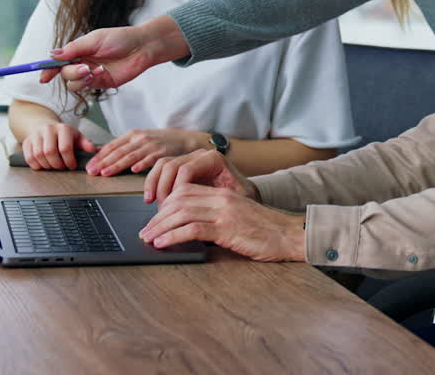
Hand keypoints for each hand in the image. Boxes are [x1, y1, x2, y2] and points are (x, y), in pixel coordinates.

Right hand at [21, 122, 96, 169]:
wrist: (45, 127)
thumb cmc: (64, 136)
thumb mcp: (77, 137)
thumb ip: (85, 143)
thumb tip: (92, 150)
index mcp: (63, 128)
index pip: (65, 148)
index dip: (69, 161)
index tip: (72, 166)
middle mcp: (48, 129)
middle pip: (49, 152)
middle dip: (57, 164)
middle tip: (62, 167)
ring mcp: (35, 135)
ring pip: (38, 155)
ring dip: (47, 166)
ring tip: (53, 166)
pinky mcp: (26, 142)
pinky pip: (29, 157)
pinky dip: (36, 165)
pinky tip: (44, 165)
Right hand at [39, 15, 187, 92]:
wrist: (141, 47)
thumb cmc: (119, 38)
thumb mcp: (93, 40)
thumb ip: (73, 49)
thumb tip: (52, 54)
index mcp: (78, 51)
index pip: (58, 62)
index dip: (48, 70)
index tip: (43, 77)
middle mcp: (82, 63)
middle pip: (64, 75)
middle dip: (70, 73)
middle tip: (84, 67)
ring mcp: (92, 74)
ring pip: (74, 84)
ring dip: (80, 79)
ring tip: (93, 70)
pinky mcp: (102, 83)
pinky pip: (88, 87)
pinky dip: (90, 81)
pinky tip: (101, 72)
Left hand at [84, 128, 210, 176]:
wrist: (185, 140)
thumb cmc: (161, 142)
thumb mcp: (140, 140)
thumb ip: (121, 146)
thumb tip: (99, 152)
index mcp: (132, 135)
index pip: (112, 146)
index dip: (99, 156)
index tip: (89, 166)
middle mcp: (140, 139)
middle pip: (118, 151)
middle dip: (103, 162)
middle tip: (91, 172)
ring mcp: (151, 145)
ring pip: (130, 156)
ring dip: (117, 165)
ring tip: (106, 173)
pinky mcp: (162, 153)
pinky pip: (150, 159)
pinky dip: (141, 164)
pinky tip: (133, 169)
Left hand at [139, 183, 305, 261]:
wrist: (289, 236)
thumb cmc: (266, 231)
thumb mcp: (238, 218)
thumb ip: (216, 217)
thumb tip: (190, 230)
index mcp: (223, 194)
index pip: (184, 190)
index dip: (165, 204)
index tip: (155, 220)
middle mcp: (221, 199)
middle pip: (178, 200)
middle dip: (157, 217)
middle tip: (145, 232)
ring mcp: (224, 213)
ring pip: (181, 213)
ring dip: (160, 227)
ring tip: (149, 239)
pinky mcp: (227, 229)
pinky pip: (192, 229)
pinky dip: (173, 236)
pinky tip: (163, 244)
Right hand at [143, 149, 258, 204]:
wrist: (242, 196)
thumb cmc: (241, 199)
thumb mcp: (236, 200)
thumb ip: (221, 201)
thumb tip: (202, 211)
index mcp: (213, 159)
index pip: (185, 171)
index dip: (175, 191)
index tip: (171, 209)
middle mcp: (200, 155)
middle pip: (171, 166)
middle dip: (162, 189)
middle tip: (160, 210)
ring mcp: (189, 159)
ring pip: (163, 165)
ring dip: (154, 184)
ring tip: (150, 203)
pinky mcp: (181, 167)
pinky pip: (161, 170)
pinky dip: (153, 183)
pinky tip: (151, 199)